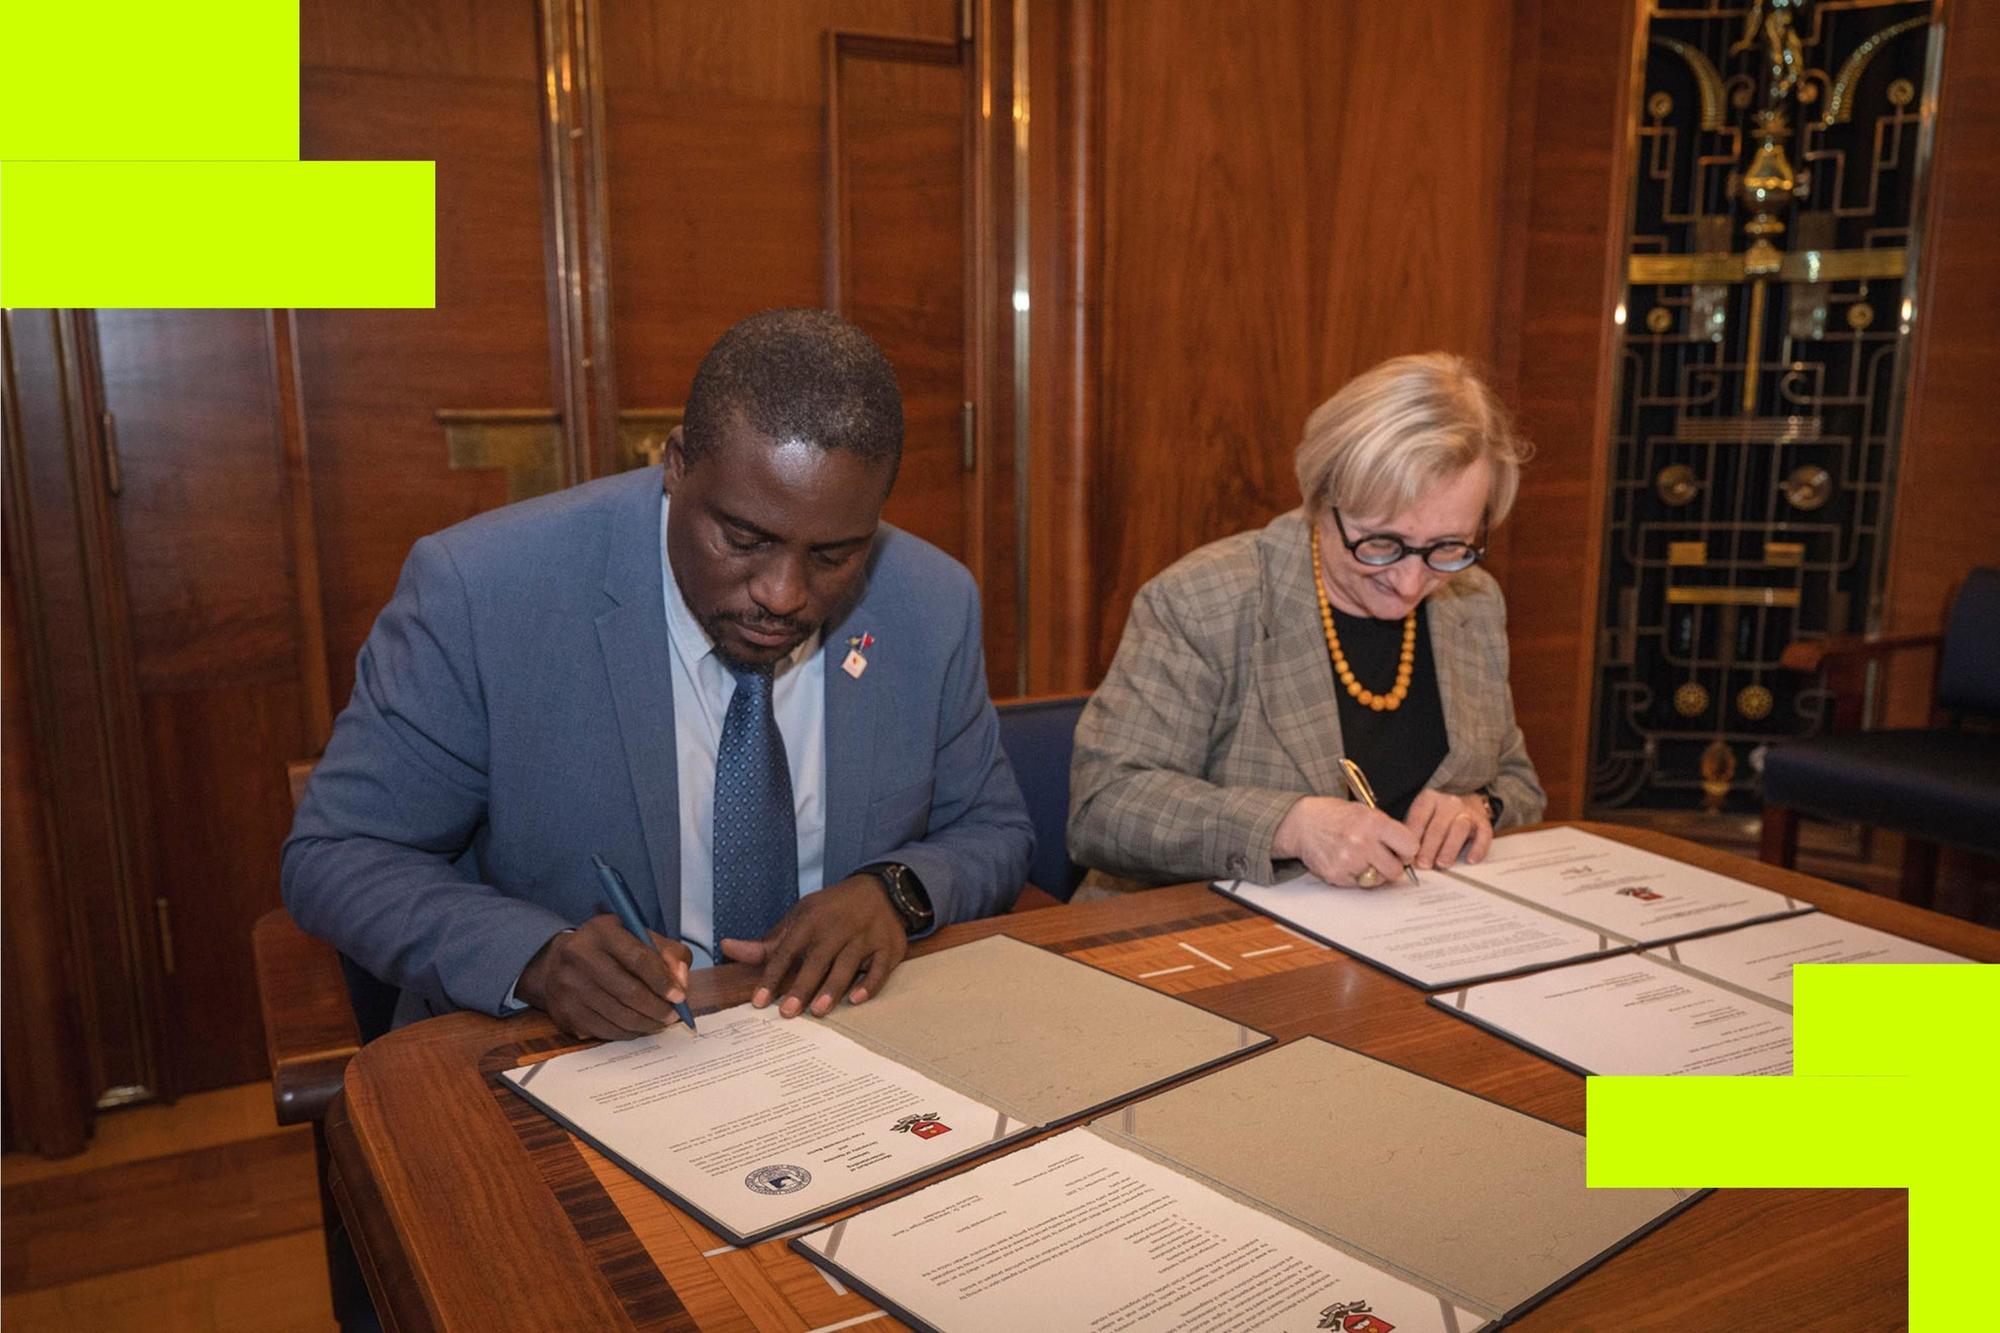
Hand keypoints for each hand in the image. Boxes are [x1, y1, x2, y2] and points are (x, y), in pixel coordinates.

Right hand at [517, 915, 691, 1040]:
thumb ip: (668, 953)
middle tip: (674, 1015)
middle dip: (658, 1008)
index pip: (638, 958)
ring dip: (647, 1024)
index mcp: (602, 932)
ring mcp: (569, 987)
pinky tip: (638, 1026)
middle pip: (629, 992)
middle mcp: (580, 957)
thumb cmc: (608, 949)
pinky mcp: (565, 1012)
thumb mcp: (638, 937)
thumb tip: (681, 981)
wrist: (556, 963)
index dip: (663, 980)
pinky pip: (605, 1030)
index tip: (680, 996)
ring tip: (661, 1022)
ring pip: (619, 1016)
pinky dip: (628, 1032)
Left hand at [720, 875, 907, 1017]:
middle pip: (818, 960)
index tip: (759, 1001)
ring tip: (818, 1011)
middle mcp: (838, 927)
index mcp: (812, 920)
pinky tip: (856, 999)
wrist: (879, 890)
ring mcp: (865, 937)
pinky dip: (869, 984)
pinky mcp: (888, 947)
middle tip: (787, 1012)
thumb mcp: (799, 918)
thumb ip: (767, 942)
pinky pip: (880, 968)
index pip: (787, 951)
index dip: (772, 976)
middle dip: (802, 986)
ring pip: (847, 965)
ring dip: (832, 988)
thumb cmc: (831, 910)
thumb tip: (728, 948)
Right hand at [1271, 796, 1418, 887]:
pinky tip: (1346, 862)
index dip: (1407, 851)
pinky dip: (1355, 876)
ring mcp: (1349, 861)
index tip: (1402, 851)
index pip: (1410, 846)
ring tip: (1361, 859)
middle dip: (1392, 866)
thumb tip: (1409, 850)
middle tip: (1383, 859)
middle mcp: (1362, 842)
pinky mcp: (1337, 875)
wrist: (1302, 823)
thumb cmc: (1335, 816)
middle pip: (1395, 870)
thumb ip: (1386, 829)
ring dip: (1374, 873)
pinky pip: (1358, 884)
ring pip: (1377, 880)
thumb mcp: (1364, 811)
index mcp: (1373, 822)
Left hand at [1403, 789, 1493, 869]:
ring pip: (1459, 829)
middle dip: (1429, 847)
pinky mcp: (1483, 822)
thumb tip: (1402, 857)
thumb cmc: (1437, 815)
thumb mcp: (1421, 817)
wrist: (1466, 800)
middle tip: (1423, 864)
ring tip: (1442, 864)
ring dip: (1449, 848)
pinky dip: (1478, 848)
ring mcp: (1467, 811)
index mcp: (1429, 799)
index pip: (1419, 817)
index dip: (1412, 839)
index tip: (1407, 857)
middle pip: (1438, 826)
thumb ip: (1412, 833)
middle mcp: (1449, 802)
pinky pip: (1483, 835)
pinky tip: (1470, 860)